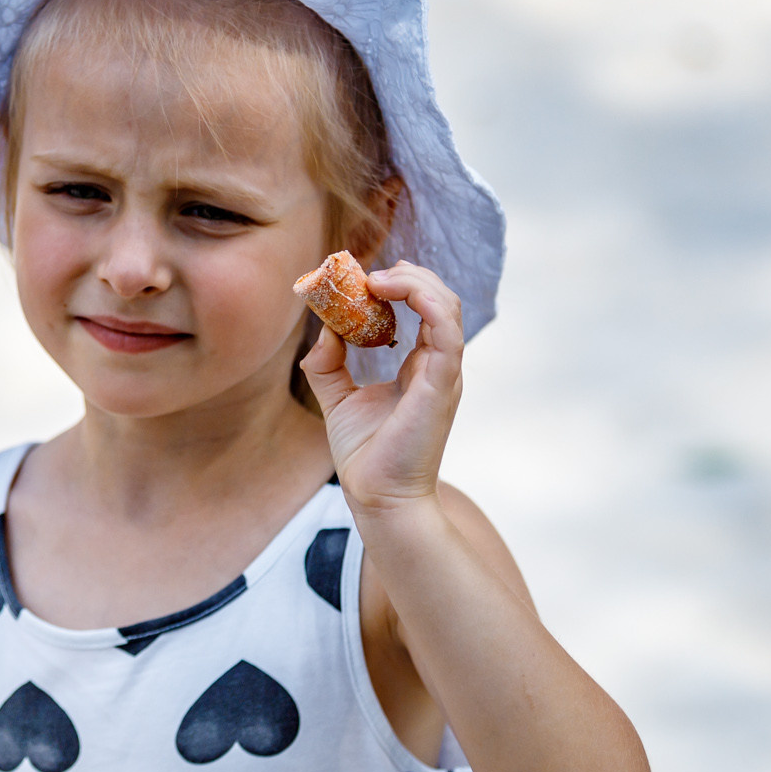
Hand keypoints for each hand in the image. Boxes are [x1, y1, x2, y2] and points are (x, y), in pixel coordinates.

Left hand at [298, 260, 462, 514]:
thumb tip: (323, 329)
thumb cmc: (365, 456)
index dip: (398, 285)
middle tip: (369, 274)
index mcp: (421, 367)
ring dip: (415, 281)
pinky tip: (393, 290)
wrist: (376, 497)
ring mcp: (443, 374)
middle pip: (440, 299)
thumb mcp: (338, 398)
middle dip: (408, 275)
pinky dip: (427, 300)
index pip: (423, 309)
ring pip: (448, 306)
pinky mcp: (442, 384)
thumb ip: (329, 363)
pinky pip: (447, 330)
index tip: (360, 278)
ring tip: (378, 280)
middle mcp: (438, 366)